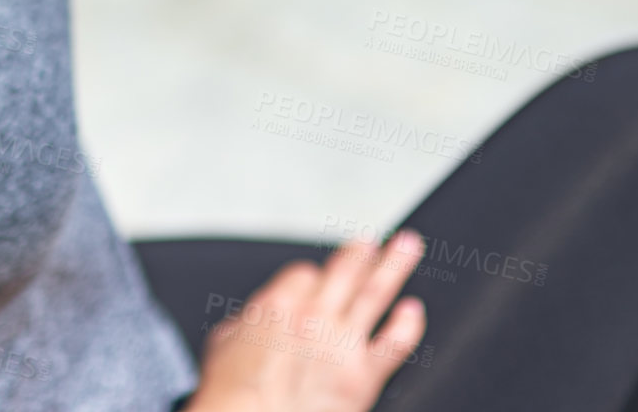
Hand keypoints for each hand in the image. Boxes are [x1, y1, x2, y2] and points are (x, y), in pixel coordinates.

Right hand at [189, 230, 427, 411]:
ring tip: (406, 246)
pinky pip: (395, 343)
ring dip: (393, 266)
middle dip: (360, 253)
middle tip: (371, 241)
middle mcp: (314, 317)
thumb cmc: (230, 396)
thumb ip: (247, 322)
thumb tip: (255, 320)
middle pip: (346, 271)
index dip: (310, 278)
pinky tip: (414, 311)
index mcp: (278, 305)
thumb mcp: (223, 344)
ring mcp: (342, 345)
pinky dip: (408, 324)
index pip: (304, 273)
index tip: (313, 281)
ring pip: (375, 293)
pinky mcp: (363, 377)